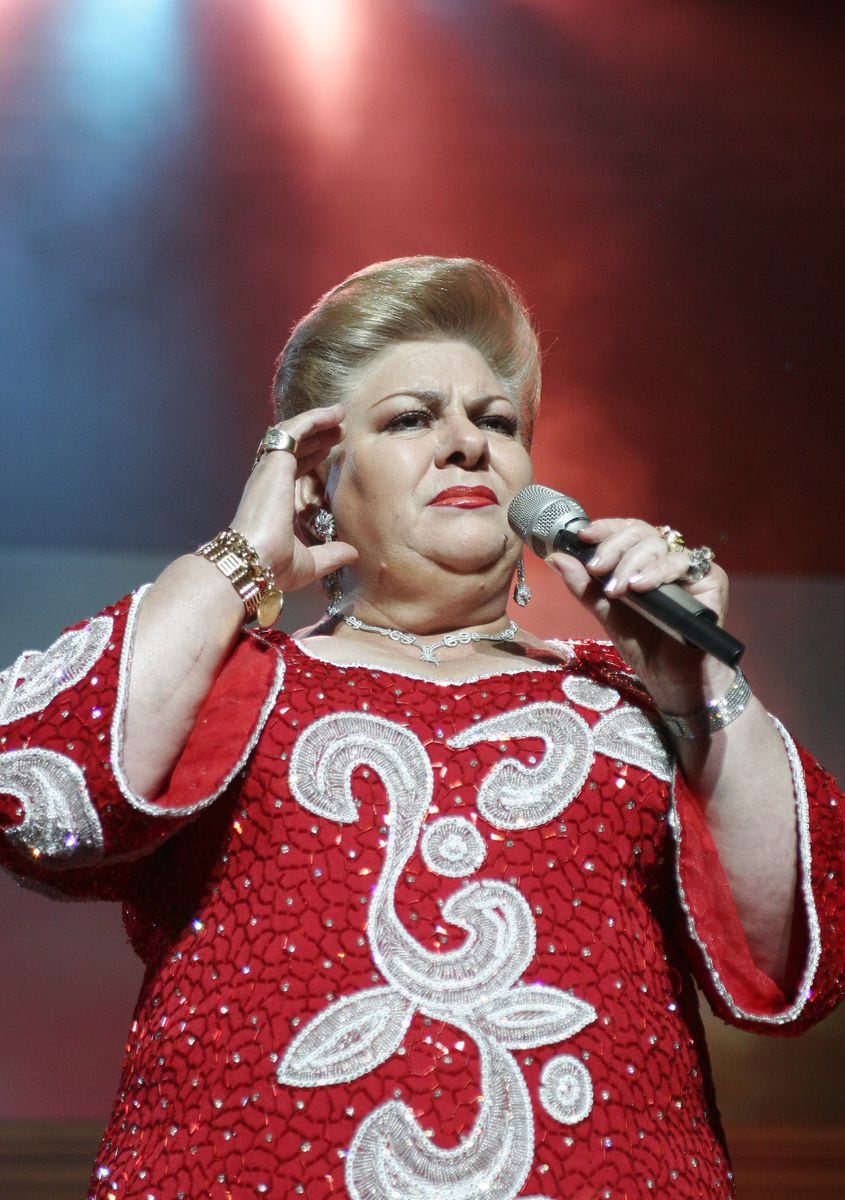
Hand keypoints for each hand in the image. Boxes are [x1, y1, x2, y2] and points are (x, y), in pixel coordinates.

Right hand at [230, 405, 357, 595]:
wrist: (256, 562)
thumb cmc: (273, 566)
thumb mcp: (310, 562)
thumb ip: (331, 555)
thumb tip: (353, 553)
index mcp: (274, 500)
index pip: (292, 469)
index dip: (311, 456)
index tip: (329, 448)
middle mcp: (269, 481)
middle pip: (294, 448)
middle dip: (316, 436)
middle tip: (339, 429)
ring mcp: (270, 470)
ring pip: (291, 434)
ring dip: (316, 422)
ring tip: (338, 415)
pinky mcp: (275, 462)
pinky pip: (293, 430)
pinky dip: (313, 418)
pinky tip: (332, 414)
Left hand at [546, 518, 733, 710]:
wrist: (673, 681)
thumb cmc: (645, 646)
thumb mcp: (606, 613)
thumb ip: (584, 586)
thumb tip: (556, 558)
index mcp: (645, 562)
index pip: (627, 531)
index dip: (606, 528)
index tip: (583, 536)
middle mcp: (668, 559)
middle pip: (641, 533)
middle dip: (614, 547)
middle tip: (597, 569)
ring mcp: (690, 568)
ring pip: (659, 545)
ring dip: (631, 563)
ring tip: (617, 589)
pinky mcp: (712, 580)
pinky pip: (684, 563)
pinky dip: (658, 572)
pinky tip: (640, 587)